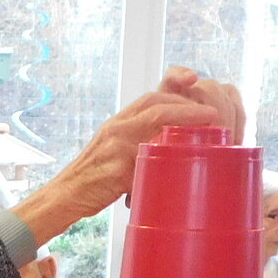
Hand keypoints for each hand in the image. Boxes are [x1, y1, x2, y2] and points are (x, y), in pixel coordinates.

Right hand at [14, 68, 244, 246]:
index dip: (176, 86)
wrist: (65, 195)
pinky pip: (142, 163)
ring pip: (151, 123)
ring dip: (182, 120)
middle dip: (187, 105)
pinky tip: (181, 165)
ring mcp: (114, 147)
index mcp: (120, 122)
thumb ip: (140, 144)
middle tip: (212, 113)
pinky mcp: (113, 171)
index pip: (152, 96)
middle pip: (155, 104)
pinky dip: (163, 162)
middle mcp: (117, 128)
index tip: (197, 82)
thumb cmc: (94, 178)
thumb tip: (175, 149)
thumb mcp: (116, 152)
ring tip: (207, 125)